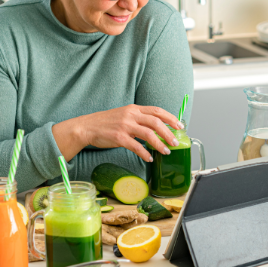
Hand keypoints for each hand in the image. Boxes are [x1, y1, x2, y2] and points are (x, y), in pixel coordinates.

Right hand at [53, 104, 183, 161]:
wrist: (87, 127)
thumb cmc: (107, 123)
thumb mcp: (124, 115)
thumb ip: (139, 118)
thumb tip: (156, 127)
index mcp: (134, 108)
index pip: (157, 111)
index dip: (171, 118)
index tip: (180, 125)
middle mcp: (131, 115)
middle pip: (156, 122)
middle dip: (169, 133)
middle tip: (175, 142)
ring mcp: (125, 126)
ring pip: (149, 134)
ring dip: (160, 144)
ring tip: (166, 151)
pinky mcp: (119, 137)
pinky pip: (136, 146)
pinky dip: (144, 153)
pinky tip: (149, 158)